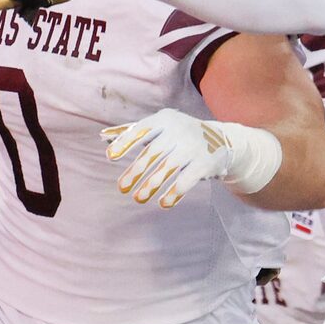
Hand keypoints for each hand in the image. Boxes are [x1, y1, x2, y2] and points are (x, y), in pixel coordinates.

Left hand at [103, 107, 282, 207]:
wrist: (222, 140)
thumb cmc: (180, 134)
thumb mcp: (159, 127)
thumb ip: (133, 131)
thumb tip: (103, 137)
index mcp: (164, 120)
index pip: (141, 130)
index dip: (125, 143)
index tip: (110, 157)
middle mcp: (178, 131)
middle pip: (153, 153)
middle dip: (136, 172)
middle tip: (122, 189)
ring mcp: (193, 147)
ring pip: (168, 168)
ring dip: (152, 185)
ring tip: (139, 198)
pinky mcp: (205, 163)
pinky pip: (186, 180)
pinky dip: (174, 193)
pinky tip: (164, 204)